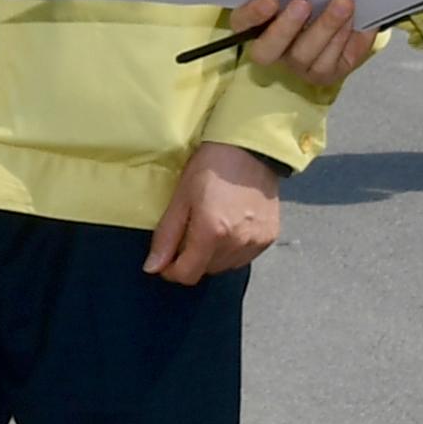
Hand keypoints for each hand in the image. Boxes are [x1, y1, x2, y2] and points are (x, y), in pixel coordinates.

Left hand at [145, 142, 283, 283]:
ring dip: (213, 256)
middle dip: (193, 258)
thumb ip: (166, 236)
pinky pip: (244, 257)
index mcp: (212, 233)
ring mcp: (256, 242)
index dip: (171, 271)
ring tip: (212, 226)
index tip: (166, 259)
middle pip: (206, 271)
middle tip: (190, 231)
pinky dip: (233, 249)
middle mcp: (237, 243)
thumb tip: (152, 268)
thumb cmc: (210, 166)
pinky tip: (231, 226)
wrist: (250, 148)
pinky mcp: (270, 237)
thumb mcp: (180, 197)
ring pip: (226, 266)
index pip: (188, 275)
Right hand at [227, 0, 377, 86]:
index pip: (241, 22)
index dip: (252, 14)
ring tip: (343, 4)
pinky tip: (352, 19)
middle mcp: (273, 49)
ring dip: (325, 27)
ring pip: (304, 56)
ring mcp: (298, 65)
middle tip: (303, 3)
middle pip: (267, 50)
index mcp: (255, 24)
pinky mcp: (325, 73)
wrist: (344, 13)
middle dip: (286, 27)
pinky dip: (344, 37)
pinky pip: (331, 61)